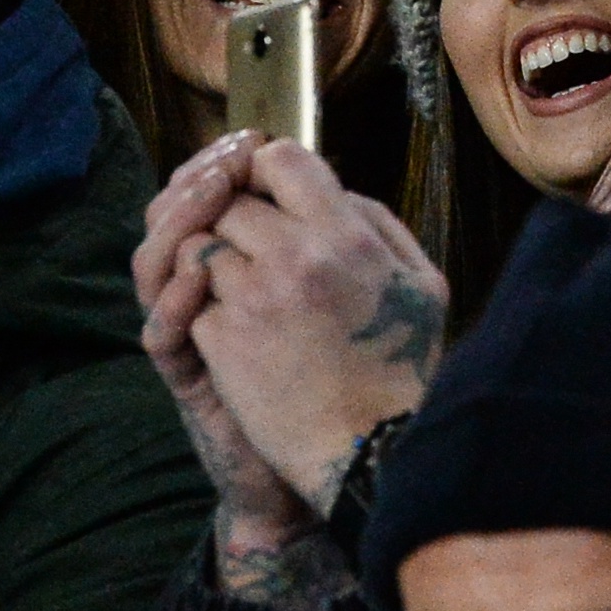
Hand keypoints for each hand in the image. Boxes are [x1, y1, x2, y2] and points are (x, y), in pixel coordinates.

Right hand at [133, 136, 314, 539]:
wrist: (330, 463)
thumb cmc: (338, 374)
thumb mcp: (344, 298)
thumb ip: (332, 248)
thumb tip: (338, 188)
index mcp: (239, 265)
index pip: (209, 196)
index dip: (222, 162)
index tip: (251, 139)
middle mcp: (205, 292)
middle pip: (170, 217)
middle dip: (195, 180)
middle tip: (226, 160)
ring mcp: (190, 333)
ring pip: (151, 265)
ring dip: (176, 227)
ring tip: (211, 199)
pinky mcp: (187, 378)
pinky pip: (159, 334)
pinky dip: (173, 303)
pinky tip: (197, 278)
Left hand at [185, 139, 446, 505]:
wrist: (369, 453)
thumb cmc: (401, 368)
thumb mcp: (421, 285)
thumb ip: (378, 225)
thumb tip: (336, 192)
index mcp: (346, 234)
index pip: (281, 157)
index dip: (263, 168)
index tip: (264, 190)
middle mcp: (294, 256)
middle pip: (229, 200)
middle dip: (230, 218)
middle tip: (243, 244)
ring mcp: (252, 298)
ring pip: (199, 247)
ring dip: (209, 262)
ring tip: (232, 285)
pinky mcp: (222, 341)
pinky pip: (189, 299)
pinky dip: (200, 308)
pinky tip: (227, 327)